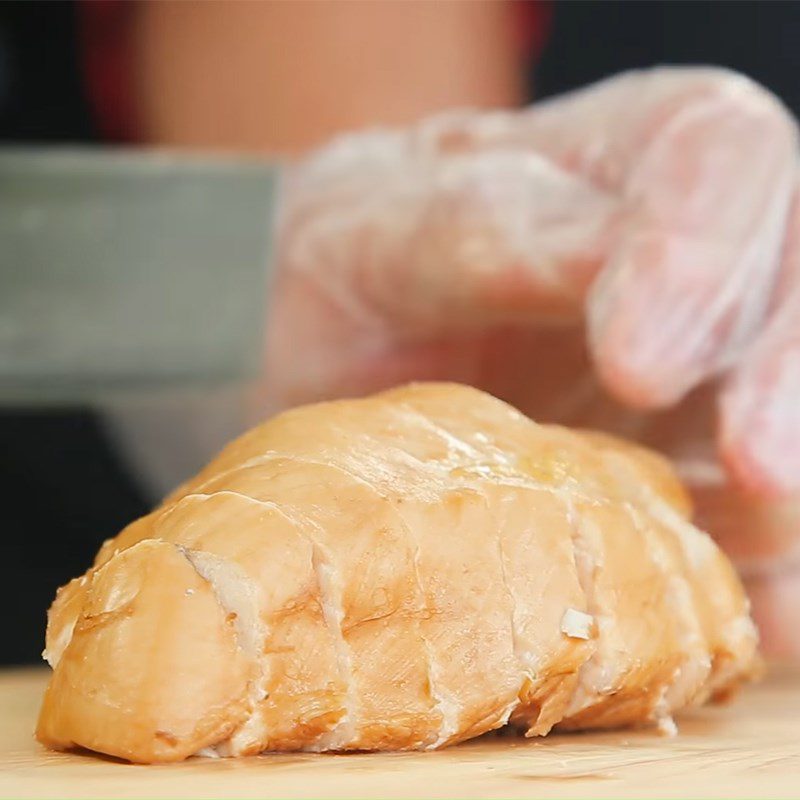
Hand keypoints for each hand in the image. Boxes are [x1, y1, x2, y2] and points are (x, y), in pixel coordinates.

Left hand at [263, 67, 799, 656]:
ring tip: (749, 573)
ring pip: (783, 406)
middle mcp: (672, 265)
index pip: (708, 151)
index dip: (705, 248)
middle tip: (757, 472)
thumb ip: (485, 231)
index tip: (642, 368)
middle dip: (785, 373)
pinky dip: (754, 574)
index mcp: (604, 167)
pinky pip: (741, 519)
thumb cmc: (351, 270)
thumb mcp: (383, 233)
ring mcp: (692, 371)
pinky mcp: (678, 466)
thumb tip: (604, 257)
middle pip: (789, 283)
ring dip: (786, 496)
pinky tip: (747, 618)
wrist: (329, 346)